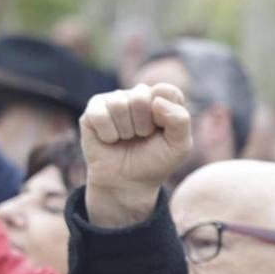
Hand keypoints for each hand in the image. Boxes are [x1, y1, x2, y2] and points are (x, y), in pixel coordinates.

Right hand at [80, 84, 191, 226]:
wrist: (128, 182)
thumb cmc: (155, 161)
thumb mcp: (179, 147)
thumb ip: (180, 121)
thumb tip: (156, 99)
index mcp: (163, 99)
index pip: (167, 91)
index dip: (165, 115)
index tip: (162, 131)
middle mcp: (139, 95)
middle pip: (141, 96)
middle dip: (143, 125)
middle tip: (142, 137)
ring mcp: (115, 100)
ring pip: (119, 104)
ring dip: (125, 131)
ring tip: (127, 139)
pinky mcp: (94, 110)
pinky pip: (100, 115)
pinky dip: (108, 134)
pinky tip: (111, 139)